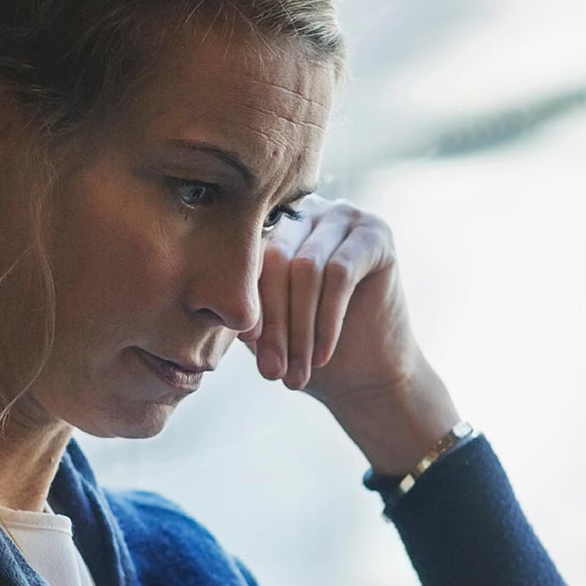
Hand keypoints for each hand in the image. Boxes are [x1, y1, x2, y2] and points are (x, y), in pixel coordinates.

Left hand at [256, 200, 465, 478]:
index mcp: (274, 226)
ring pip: (306, 269)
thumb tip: (208, 303)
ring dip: (299, 328)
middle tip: (272, 370)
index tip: (247, 343)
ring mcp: (344, 216)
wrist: (367, 373)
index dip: (245, 300)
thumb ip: (241, 302)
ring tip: (295, 373)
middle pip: (276, 258)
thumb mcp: (264, 323)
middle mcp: (309, 211)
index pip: (249, 256)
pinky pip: (340, 274)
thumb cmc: (306, 347)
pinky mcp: (376, 233)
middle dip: (272, 319)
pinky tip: (323, 354)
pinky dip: (327, 320)